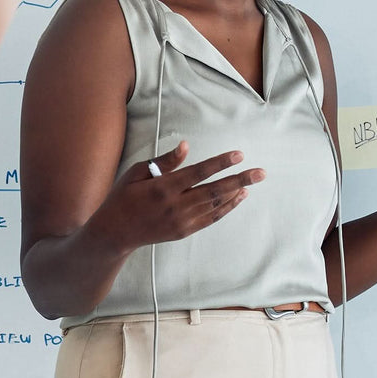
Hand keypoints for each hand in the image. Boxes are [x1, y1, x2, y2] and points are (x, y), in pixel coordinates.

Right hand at [86, 140, 264, 256]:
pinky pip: (213, 218)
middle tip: (261, 172)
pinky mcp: (186, 231)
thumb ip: (164, 161)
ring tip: (253, 181)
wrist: (116, 232)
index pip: (198, 172)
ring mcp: (183, 221)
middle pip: (215, 190)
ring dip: (237, 192)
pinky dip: (228, 207)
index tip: (239, 154)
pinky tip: (239, 196)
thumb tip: (186, 146)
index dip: (220, 163)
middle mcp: (176, 206)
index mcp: (163, 188)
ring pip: (217, 205)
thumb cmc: (125, 196)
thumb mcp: (137, 173)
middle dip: (240, 180)